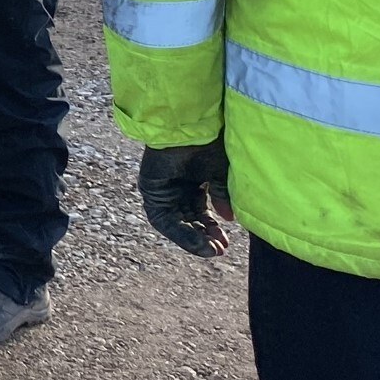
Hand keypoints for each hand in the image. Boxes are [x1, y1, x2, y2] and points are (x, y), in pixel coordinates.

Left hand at [138, 141, 233, 258]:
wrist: (187, 129)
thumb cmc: (206, 143)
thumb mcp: (220, 173)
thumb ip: (222, 196)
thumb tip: (228, 219)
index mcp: (194, 182)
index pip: (201, 213)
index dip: (212, 229)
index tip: (225, 243)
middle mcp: (178, 189)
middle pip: (189, 221)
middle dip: (204, 237)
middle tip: (219, 251)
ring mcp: (163, 192)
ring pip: (177, 224)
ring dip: (193, 239)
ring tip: (210, 250)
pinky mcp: (151, 193)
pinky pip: (163, 221)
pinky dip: (180, 233)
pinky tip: (197, 242)